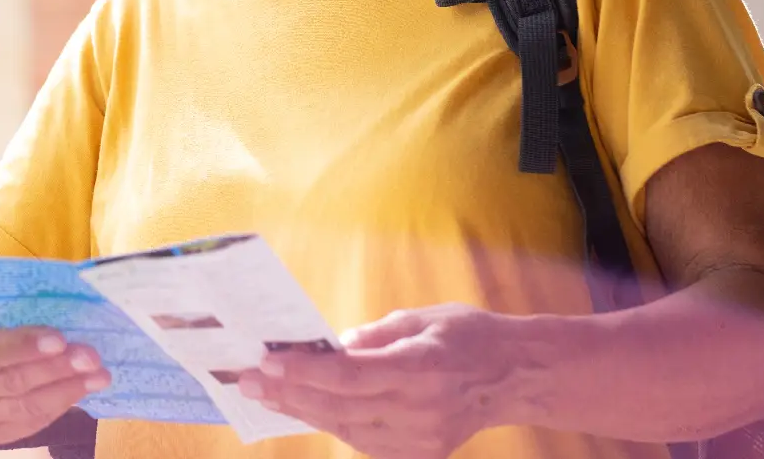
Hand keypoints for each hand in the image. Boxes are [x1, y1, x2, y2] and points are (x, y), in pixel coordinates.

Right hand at [0, 317, 110, 445]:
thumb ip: (14, 309)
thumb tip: (66, 308)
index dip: (22, 347)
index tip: (59, 339)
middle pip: (8, 383)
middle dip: (55, 369)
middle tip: (91, 356)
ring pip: (22, 408)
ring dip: (65, 391)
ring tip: (97, 375)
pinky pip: (27, 425)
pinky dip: (58, 407)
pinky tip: (79, 390)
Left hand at [238, 304, 520, 458]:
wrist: (516, 377)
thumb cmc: (467, 335)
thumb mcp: (421, 318)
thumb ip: (373, 335)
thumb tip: (328, 345)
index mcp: (422, 368)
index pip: (350, 374)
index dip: (304, 369)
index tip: (267, 360)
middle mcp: (420, 410)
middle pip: (339, 406)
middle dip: (288, 392)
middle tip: (246, 378)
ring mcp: (420, 439)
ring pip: (345, 428)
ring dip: (302, 408)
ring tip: (266, 392)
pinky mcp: (419, 454)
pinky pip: (362, 440)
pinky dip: (330, 421)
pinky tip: (303, 406)